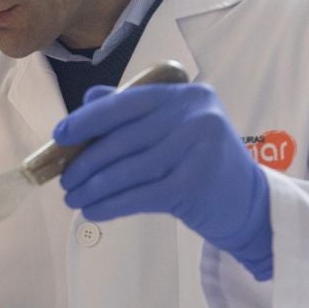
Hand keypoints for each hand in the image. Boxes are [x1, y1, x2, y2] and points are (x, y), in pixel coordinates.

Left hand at [54, 81, 273, 279]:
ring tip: (74, 198)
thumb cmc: (202, 165)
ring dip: (94, 187)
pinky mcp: (194, 184)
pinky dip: (111, 205)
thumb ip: (133, 112)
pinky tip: (94, 211)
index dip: (89, 119)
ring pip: (128, 169)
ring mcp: (198, 148)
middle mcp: (196, 115)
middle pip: (123, 139)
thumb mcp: (174, 131)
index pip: (127, 102)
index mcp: (187, 95)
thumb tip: (86, 101)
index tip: (60, 135)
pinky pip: (139, 195)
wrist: (248, 203)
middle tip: (65, 179)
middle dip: (86, 162)